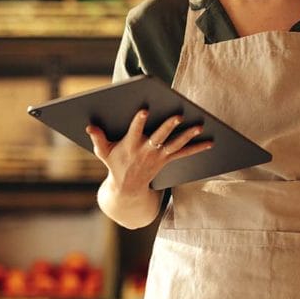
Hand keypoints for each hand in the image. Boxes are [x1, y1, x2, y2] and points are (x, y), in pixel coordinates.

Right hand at [85, 109, 212, 192]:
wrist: (128, 189)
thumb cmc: (115, 164)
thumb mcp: (104, 152)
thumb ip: (98, 138)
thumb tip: (89, 126)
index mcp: (130, 145)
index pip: (134, 131)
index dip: (139, 121)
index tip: (145, 109)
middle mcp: (146, 150)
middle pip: (159, 137)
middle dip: (168, 126)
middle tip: (178, 115)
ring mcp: (158, 156)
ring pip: (175, 145)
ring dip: (188, 136)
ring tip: (199, 126)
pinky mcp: (167, 160)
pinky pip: (184, 153)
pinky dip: (197, 148)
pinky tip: (210, 142)